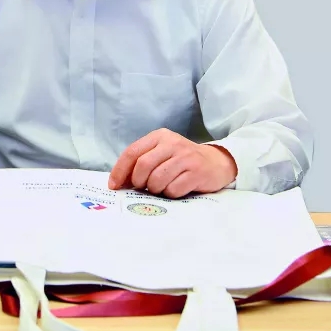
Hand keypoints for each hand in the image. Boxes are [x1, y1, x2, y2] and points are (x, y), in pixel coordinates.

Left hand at [108, 128, 237, 197]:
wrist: (216, 162)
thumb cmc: (182, 160)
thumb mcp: (162, 153)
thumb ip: (142, 162)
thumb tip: (119, 182)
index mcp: (160, 136)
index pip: (132, 152)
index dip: (120, 171)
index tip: (114, 185)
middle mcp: (172, 144)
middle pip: (143, 166)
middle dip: (138, 182)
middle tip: (143, 188)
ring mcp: (186, 157)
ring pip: (157, 179)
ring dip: (155, 190)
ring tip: (162, 188)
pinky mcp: (197, 172)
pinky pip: (173, 189)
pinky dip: (170, 194)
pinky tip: (176, 189)